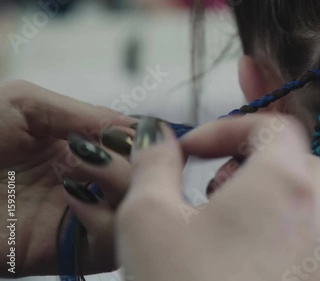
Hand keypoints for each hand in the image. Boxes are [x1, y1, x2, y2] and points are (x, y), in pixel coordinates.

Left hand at [0, 80, 135, 275]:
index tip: (159, 136)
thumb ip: (85, 113)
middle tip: (115, 149)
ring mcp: (77, 218)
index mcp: (78, 147)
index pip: (133, 149)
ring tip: (81, 167)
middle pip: (142, 181)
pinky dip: (107, 221)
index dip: (150, 143)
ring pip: (135, 214)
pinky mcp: (64, 251)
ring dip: (123, 188)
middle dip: (139, 163)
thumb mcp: (25, 103)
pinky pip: (110, 245)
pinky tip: (75, 196)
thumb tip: (139, 128)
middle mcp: (86, 182)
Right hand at [117, 115, 319, 280]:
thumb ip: (153, 162)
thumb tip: (156, 134)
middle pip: (292, 156)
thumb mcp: (148, 215)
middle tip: (208, 178)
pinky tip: (231, 250)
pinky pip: (300, 229)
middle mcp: (316, 212)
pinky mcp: (314, 278)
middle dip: (248, 156)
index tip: (190, 149)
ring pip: (300, 193)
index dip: (228, 126)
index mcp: (286, 182)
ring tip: (217, 215)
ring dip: (260, 188)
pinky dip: (271, 221)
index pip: (273, 125)